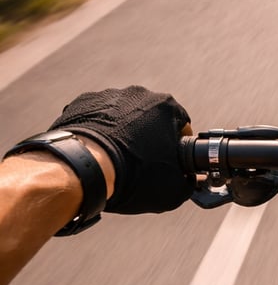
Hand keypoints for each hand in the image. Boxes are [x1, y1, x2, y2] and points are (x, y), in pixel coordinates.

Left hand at [49, 86, 193, 213]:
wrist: (83, 171)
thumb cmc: (132, 176)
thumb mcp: (173, 189)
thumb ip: (188, 182)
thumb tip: (188, 182)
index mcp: (167, 106)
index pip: (182, 126)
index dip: (178, 147)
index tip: (170, 162)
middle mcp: (139, 95)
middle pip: (152, 119)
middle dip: (149, 138)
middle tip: (142, 163)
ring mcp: (108, 97)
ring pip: (123, 117)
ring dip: (123, 133)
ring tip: (116, 160)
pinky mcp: (81, 105)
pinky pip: (97, 119)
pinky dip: (99, 133)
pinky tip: (98, 154)